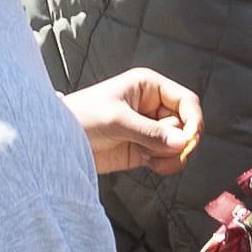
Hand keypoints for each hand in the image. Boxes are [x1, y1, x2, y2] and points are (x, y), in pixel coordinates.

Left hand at [67, 66, 200, 172]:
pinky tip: (149, 165)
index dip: (194, 121)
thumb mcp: (116, 121)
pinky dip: (164, 164)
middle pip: (186, 125)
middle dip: (177, 141)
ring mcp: (149, 129)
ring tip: (150, 159)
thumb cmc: (82, 117)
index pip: (186, 101)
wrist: (57, 142)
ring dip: (170, 155)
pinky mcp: (144, 149)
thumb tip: (183, 143)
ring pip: (178, 144)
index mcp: (149, 86)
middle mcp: (152, 105)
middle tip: (159, 153)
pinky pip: (167, 158)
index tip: (190, 142)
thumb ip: (150, 133)